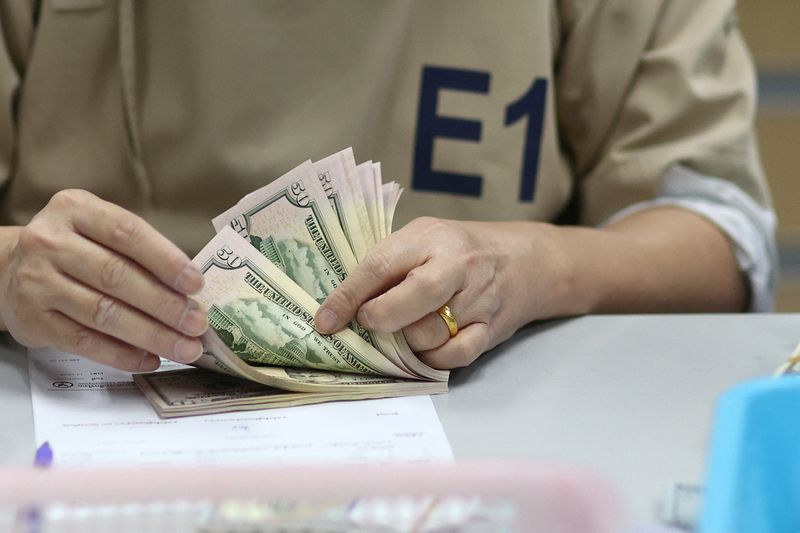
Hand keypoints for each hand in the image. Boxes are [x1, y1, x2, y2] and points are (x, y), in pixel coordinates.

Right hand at [0, 190, 207, 370]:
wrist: (9, 269)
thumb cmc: (76, 249)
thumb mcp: (100, 232)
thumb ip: (140, 253)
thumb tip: (192, 292)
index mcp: (75, 210)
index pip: (127, 233)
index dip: (166, 260)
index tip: (196, 284)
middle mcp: (50, 241)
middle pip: (117, 277)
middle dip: (165, 305)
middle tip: (198, 325)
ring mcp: (36, 281)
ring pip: (104, 313)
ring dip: (152, 335)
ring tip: (184, 348)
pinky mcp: (31, 320)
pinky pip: (85, 342)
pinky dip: (122, 354)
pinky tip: (150, 359)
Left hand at [314, 217, 540, 368]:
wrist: (523, 260)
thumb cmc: (457, 249)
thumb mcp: (421, 238)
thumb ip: (387, 265)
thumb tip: (339, 305)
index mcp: (430, 238)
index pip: (382, 265)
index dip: (348, 296)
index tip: (325, 321)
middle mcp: (457, 266)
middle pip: (414, 298)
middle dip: (382, 318)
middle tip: (369, 323)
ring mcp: (477, 299)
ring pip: (430, 334)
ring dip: (407, 340)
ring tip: (406, 328)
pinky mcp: (491, 329)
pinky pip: (455, 356)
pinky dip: (433, 359)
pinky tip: (428, 347)